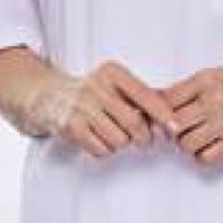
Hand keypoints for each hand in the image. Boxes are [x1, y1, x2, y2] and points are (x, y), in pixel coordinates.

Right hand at [45, 59, 180, 158]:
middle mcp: (96, 86)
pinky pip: (101, 150)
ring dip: (120, 144)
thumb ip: (141, 97)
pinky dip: (104, 151)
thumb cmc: (92, 93)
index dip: (163, 114)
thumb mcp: (115, 85)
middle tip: (143, 140)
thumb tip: (171, 121)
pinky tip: (97, 138)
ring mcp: (81, 106)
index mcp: (113, 72)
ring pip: (119, 140)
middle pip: (134, 123)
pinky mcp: (70, 126)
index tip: (175, 128)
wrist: (48, 96)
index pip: (145, 95)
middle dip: (143, 137)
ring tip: (112, 134)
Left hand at [157, 65, 222, 165]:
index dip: (162, 113)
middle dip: (174, 132)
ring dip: (189, 147)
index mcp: (206, 79)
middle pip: (173, 125)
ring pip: (186, 144)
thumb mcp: (216, 76)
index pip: (167, 101)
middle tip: (184, 131)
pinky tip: (212, 148)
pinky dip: (204, 157)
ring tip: (200, 140)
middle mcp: (215, 98)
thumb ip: (187, 87)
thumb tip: (154, 97)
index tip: (166, 119)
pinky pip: (205, 158)